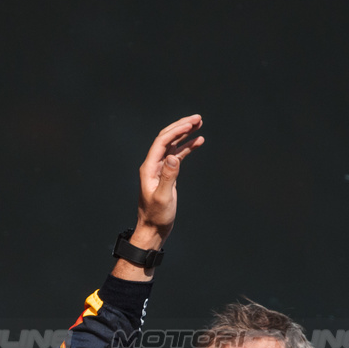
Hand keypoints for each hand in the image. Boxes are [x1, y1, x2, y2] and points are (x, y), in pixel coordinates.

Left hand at [134, 114, 202, 248]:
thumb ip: (168, 177)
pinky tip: (198, 141)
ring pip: (173, 145)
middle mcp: (153, 165)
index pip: (162, 142)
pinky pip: (177, 156)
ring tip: (199, 124)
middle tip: (198, 118)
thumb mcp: (163, 197)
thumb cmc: (156, 216)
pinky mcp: (167, 174)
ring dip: (185, 134)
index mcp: (149, 168)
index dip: (176, 131)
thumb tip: (173, 157)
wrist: (153, 229)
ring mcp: (160, 169)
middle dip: (181, 126)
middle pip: (166, 139)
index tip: (191, 124)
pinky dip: (187, 147)